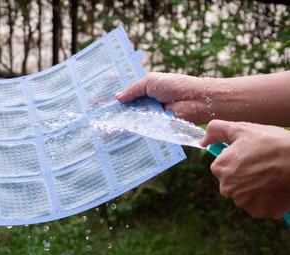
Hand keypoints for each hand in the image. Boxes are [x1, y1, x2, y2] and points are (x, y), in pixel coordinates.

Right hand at [115, 71, 289, 126]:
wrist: (195, 101)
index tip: (98, 104)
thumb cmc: (175, 86)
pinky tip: (116, 137)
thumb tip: (117, 97)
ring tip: (101, 131)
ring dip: (119, 126)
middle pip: (127, 111)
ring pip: (132, 122)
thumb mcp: (150, 82)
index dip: (114, 100)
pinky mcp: (155, 129)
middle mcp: (146, 105)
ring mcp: (150, 117)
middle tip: (95, 120)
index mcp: (145, 91)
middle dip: (113, 115)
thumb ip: (133, 90)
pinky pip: (142, 131)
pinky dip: (131, 133)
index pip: (126, 96)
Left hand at [201, 120, 289, 218]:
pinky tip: (275, 188)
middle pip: (233, 182)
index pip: (223, 166)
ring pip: (246, 194)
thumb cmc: (272, 143)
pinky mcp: (259, 211)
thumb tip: (202, 141)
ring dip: (256, 188)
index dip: (238, 159)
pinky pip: (260, 205)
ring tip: (271, 176)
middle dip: (245, 175)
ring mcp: (242, 201)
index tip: (252, 156)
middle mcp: (226, 188)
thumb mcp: (241, 129)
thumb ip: (216, 130)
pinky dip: (267, 199)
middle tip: (263, 166)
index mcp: (219, 168)